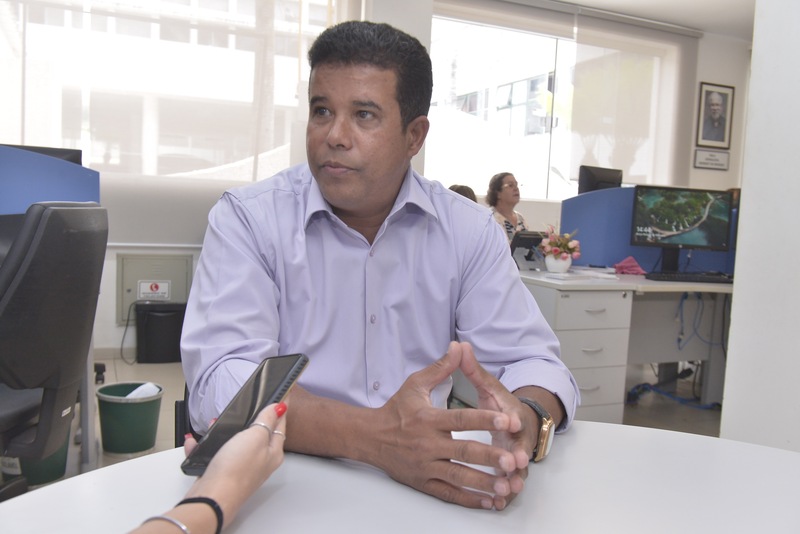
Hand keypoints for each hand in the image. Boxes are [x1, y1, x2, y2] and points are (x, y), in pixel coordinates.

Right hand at [184, 402, 287, 526]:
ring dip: (224, 431)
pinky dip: (206, 446)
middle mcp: (260, 460)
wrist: (212, 498)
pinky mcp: (224, 472)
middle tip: (248, 405)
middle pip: (259, 433)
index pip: (280, 424)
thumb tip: (279, 408)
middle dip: (250, 418)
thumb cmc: (236, 470)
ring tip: (215, 423)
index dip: (280, 408)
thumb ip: (267, 420)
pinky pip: (215, 454)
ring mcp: (242, 467)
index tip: (283, 394)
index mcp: (273, 451)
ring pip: (235, 442)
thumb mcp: (255, 437)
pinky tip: (196, 442)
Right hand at [368, 342, 523, 509]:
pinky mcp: (423, 482)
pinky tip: (487, 501)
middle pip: (463, 450)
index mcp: (428, 419)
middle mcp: (427, 444)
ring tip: (505, 486)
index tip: (506, 420)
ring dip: (482, 482)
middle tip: (511, 460)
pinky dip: (468, 499)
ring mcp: (425, 466)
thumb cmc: (396, 409)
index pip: (460, 419)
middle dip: (489, 456)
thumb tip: (458, 347)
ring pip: (457, 476)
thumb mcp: (415, 384)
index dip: (484, 419)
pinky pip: (448, 493)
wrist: (369, 437)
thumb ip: (441, 368)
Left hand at [457, 342, 541, 509]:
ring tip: (507, 490)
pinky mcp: (508, 473)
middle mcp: (516, 438)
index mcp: (509, 414)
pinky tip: (495, 505)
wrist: (519, 421)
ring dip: (512, 480)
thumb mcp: (488, 385)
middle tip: (515, 462)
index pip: (512, 416)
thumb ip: (473, 369)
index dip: (511, 419)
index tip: (511, 423)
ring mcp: (513, 457)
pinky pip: (506, 486)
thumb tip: (459, 345)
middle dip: (518, 455)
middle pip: (519, 447)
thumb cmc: (500, 405)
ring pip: (515, 471)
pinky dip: (503, 496)